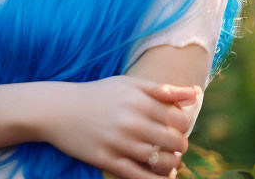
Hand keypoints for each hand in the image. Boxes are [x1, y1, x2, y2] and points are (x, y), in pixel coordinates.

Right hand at [38, 75, 200, 178]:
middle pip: (175, 142)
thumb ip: (163, 90)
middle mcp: (131, 121)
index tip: (175, 126)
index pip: (180, 119)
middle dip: (179, 146)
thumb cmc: (100, 95)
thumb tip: (196, 95)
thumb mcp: (129, 84)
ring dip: (170, 164)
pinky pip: (140, 178)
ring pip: (162, 163)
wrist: (59, 110)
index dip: (183, 126)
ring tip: (164, 159)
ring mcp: (120, 143)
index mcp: (139, 100)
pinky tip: (158, 176)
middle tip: (171, 145)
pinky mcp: (108, 161)